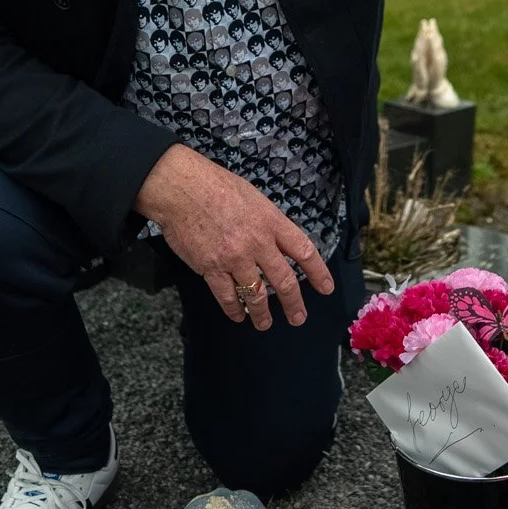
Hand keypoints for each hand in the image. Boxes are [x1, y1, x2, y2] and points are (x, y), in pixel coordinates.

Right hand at [134, 144, 334, 329]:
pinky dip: (235, 310)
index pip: (303, 250)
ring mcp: (235, 258)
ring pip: (256, 295)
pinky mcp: (212, 269)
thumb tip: (276, 242)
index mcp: (271, 222)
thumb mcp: (253, 197)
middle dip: (294, 304)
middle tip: (298, 318)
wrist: (181, 189)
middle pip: (284, 281)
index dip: (318, 272)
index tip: (326, 287)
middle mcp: (258, 243)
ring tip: (265, 323)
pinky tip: (238, 316)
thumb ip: (267, 222)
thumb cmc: (214, 185)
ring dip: (263, 313)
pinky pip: (227, 297)